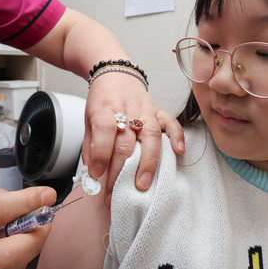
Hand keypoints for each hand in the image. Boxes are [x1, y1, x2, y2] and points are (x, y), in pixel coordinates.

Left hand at [82, 71, 184, 206]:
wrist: (115, 74)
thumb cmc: (102, 100)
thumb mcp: (88, 119)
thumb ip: (91, 146)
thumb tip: (93, 175)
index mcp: (104, 110)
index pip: (104, 131)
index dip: (100, 154)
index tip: (96, 174)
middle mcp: (126, 110)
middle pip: (125, 142)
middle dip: (119, 171)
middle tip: (114, 194)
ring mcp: (145, 110)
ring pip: (150, 136)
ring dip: (147, 162)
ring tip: (143, 184)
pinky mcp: (158, 111)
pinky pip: (171, 122)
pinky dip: (177, 136)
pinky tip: (179, 151)